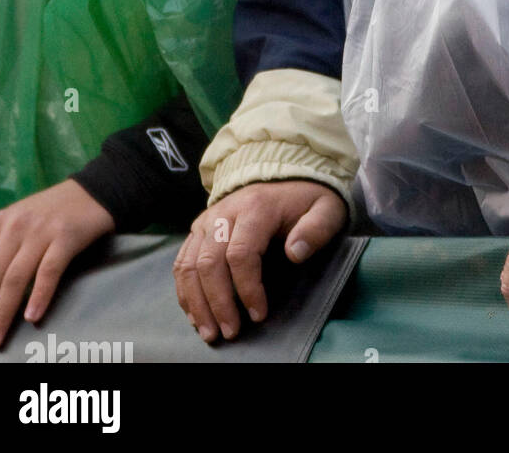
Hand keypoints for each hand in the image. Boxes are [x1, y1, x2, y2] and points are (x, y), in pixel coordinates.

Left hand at [0, 180, 114, 349]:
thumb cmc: (54, 212)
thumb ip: (0, 247)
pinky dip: (39, 296)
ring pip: (15, 278)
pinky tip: (32, 317)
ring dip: (2, 313)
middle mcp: (16, 226)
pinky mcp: (66, 237)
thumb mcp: (19, 221)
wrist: (95, 191)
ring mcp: (41, 231)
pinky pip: (48, 271)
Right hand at [174, 180, 346, 342]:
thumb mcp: (326, 209)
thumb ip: (316, 229)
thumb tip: (295, 254)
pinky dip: (186, 291)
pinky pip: (182, 261)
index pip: (241, 254)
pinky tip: (197, 314)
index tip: (259, 314)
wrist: (285, 175)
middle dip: (218, 303)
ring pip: (190, 264)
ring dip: (197, 302)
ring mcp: (208, 219)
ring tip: (210, 331)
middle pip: (209, 263)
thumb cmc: (306, 200)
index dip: (247, 288)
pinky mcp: (200, 228)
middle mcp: (225, 212)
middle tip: (230, 332)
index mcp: (256, 207)